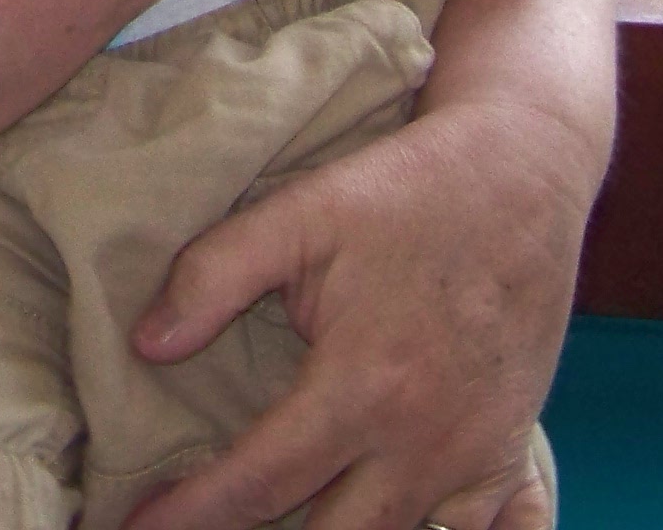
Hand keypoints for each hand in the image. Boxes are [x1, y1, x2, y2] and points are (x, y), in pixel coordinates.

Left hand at [123, 100, 582, 529]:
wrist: (524, 168)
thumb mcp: (301, 211)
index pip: (259, 483)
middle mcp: (424, 439)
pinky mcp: (515, 450)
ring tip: (295, 523)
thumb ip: (214, 274)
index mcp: (363, 384)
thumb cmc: (407, 189)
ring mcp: (478, 454)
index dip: (191, 515)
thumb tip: (148, 343)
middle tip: (213, 526)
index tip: (139, 526)